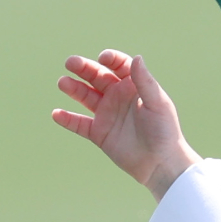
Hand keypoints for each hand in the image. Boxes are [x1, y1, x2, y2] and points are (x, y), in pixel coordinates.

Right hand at [52, 50, 199, 198]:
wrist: (161, 164)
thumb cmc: (164, 131)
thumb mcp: (157, 103)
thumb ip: (145, 82)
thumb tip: (137, 57)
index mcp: (133, 86)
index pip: (119, 65)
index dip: (110, 59)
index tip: (103, 58)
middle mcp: (118, 97)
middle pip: (97, 77)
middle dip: (84, 68)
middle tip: (70, 62)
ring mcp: (107, 114)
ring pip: (85, 96)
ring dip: (73, 88)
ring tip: (62, 82)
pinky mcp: (99, 133)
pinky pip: (79, 124)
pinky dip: (67, 119)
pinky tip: (56, 114)